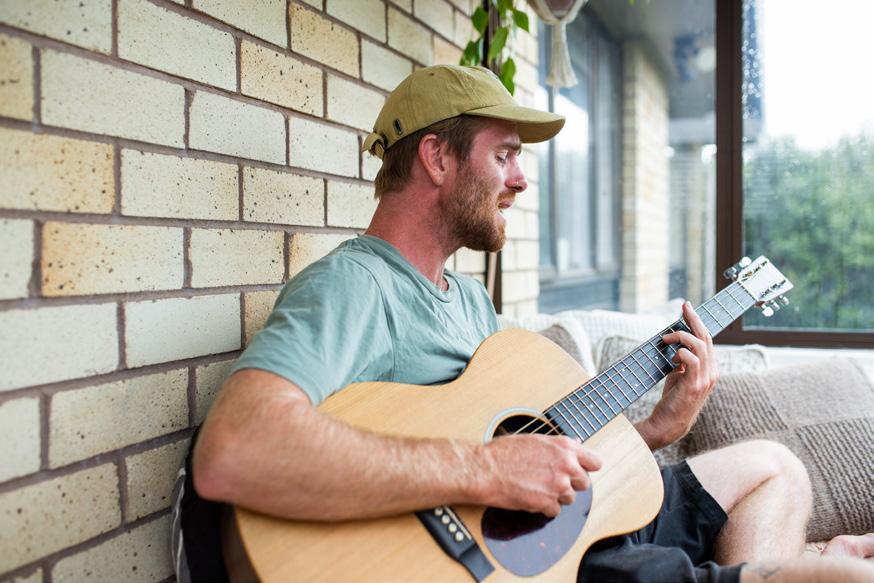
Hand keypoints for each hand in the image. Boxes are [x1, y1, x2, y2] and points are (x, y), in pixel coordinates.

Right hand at [476, 433, 601, 516]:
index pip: (595, 462)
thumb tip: (576, 446)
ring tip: (537, 487)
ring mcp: (558, 486)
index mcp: (565, 447)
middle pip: (584, 483)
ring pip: (570, 499)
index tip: (582, 470)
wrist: (485, 470)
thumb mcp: (535, 439)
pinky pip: (555, 511)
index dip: (588, 467)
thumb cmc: (503, 452)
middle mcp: (566, 466)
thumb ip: (558, 445)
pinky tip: (532, 497)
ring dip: (557, 496)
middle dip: (571, 483)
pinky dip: (545, 507)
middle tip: (553, 480)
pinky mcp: (547, 503)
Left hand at [640, 301, 718, 448]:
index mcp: (709, 369)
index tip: (687, 308)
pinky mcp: (694, 385)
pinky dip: (681, 352)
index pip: (707, 340)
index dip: (698, 323)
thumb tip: (677, 344)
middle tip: (684, 307)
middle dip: (694, 319)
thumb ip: (682, 361)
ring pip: (700, 346)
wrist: (669, 424)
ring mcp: (705, 379)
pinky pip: (692, 360)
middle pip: (706, 338)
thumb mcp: (679, 376)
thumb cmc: (673, 399)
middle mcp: (711, 373)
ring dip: (681, 337)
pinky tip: (672, 355)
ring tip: (666, 338)